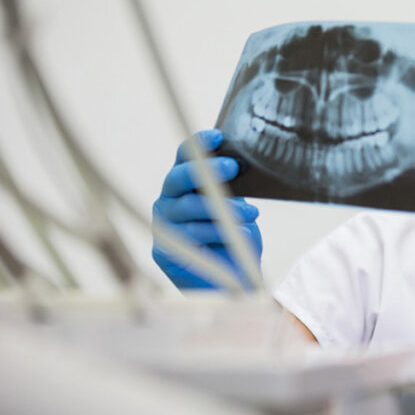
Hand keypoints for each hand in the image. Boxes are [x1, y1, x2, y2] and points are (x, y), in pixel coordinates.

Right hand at [152, 129, 262, 288]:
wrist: (235, 279)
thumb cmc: (235, 238)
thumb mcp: (237, 206)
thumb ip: (231, 187)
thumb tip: (239, 162)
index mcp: (183, 185)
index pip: (185, 157)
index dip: (199, 144)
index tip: (218, 135)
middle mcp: (168, 201)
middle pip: (179, 178)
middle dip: (207, 170)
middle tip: (233, 167)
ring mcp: (163, 225)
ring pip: (189, 207)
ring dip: (224, 208)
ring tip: (250, 214)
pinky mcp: (164, 249)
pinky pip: (191, 233)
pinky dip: (218, 233)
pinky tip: (238, 234)